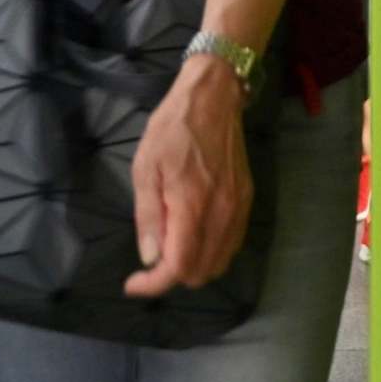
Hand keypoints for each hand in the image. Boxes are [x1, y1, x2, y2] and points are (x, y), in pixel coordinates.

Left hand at [126, 55, 253, 296]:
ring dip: (194, 266)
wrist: (214, 98)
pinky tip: (194, 235)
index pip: (179, 267)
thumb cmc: (172, 128)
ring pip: (220, 262)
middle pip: (201, 272)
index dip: (154, 284)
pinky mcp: (247, 199)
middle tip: (150, 259)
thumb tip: (150, 257)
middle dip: (172, 276)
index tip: (133, 282)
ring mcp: (239, 208)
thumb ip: (148, 216)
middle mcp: (222, 213)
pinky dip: (213, 252)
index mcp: (192, 206)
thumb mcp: (145, 167)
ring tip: (171, 247)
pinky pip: (232, 243)